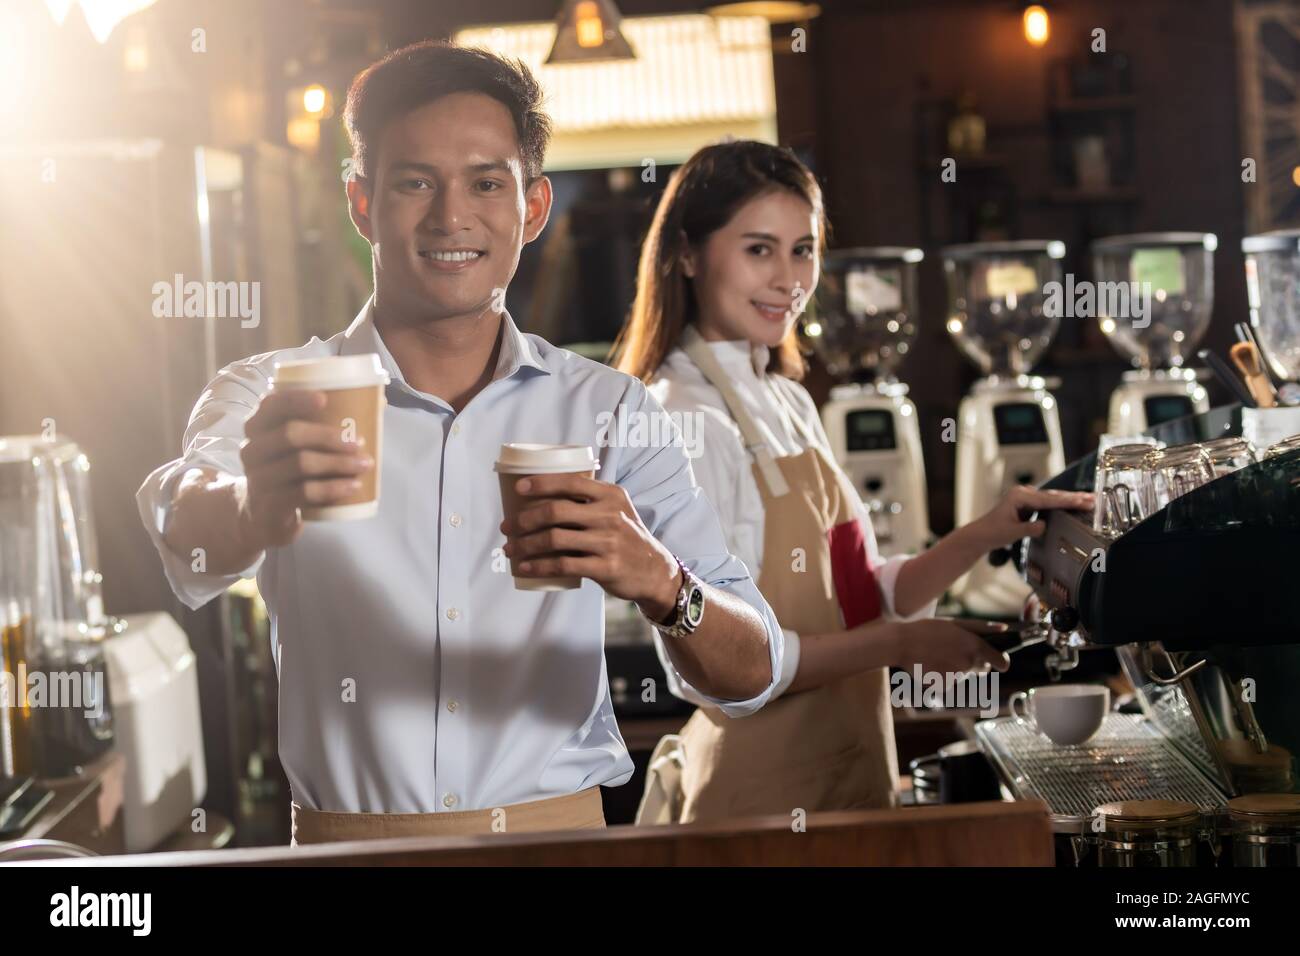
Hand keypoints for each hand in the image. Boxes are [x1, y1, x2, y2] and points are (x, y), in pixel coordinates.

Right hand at [238, 389, 372, 549]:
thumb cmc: (290, 470)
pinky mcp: (269, 504)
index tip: (325, 399)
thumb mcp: (298, 447)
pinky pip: (303, 492)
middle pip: (290, 434)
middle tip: (359, 441)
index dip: (296, 399)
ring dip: (338, 463)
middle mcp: (252, 449)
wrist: (263, 516)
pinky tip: (353, 486)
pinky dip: (332, 488)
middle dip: (329, 436)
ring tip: (364, 464)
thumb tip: (379, 401)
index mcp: (259, 426)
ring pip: (300, 463)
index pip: (272, 404)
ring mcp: (258, 477)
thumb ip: (328, 423)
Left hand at [499, 474, 680, 617]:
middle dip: (525, 519)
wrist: (655, 570)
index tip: (518, 489)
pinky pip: (563, 565)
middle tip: (508, 526)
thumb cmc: (627, 537)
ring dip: (525, 544)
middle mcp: (610, 515)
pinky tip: (525, 567)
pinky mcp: (605, 567)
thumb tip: (542, 496)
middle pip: (556, 511)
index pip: (571, 482)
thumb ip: (590, 500)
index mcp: (611, 495)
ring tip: (510, 548)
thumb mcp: (618, 510)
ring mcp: (608, 542)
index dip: (541, 483)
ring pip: (555, 539)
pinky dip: (539, 566)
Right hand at [885, 618, 1011, 673]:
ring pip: (965, 674)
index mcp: (975, 647)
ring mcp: (957, 677)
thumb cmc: (929, 630)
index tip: (999, 660)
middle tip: (956, 651)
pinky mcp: (945, 686)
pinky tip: (932, 664)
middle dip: (975, 662)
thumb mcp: (955, 623)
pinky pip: (951, 682)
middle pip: (983, 669)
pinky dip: (944, 675)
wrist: (902, 644)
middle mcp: (969, 664)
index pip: (1002, 662)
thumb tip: (1004, 628)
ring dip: (957, 667)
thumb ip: (982, 627)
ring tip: (938, 655)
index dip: (1001, 661)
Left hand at [969, 485, 1093, 551]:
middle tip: (1094, 499)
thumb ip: (1029, 529)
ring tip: (1090, 499)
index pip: (1047, 499)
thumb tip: (1045, 526)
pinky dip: (1062, 504)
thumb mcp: (1011, 533)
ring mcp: (1026, 497)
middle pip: (1053, 495)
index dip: (1066, 501)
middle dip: (1074, 497)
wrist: (981, 535)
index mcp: (1019, 496)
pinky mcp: (1028, 504)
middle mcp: (1023, 493)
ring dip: (1071, 499)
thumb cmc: (993, 533)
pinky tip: (1075, 503)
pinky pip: (1049, 503)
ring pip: (1053, 498)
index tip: (1082, 501)